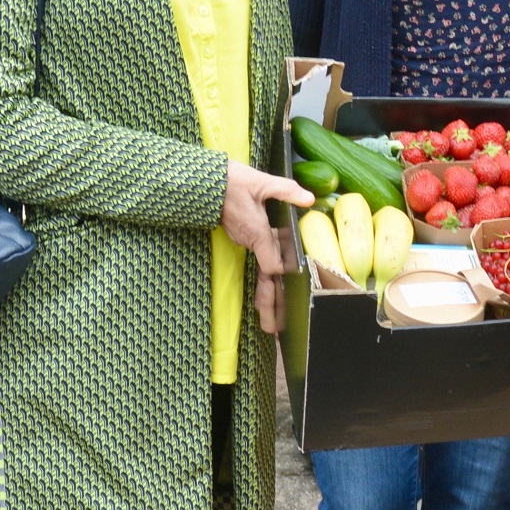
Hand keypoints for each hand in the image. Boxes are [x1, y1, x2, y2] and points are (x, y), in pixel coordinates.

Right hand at [222, 164, 311, 332]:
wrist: (201, 180)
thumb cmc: (231, 180)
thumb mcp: (261, 182)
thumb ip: (286, 191)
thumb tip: (308, 199)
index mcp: (257, 233)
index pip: (272, 264)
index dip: (282, 275)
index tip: (291, 289)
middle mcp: (249, 241)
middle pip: (263, 276)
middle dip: (267, 304)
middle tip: (272, 329)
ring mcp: (242, 238)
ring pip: (258, 268)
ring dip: (264, 295)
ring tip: (268, 323)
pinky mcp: (238, 233)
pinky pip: (254, 256)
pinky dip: (261, 273)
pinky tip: (265, 290)